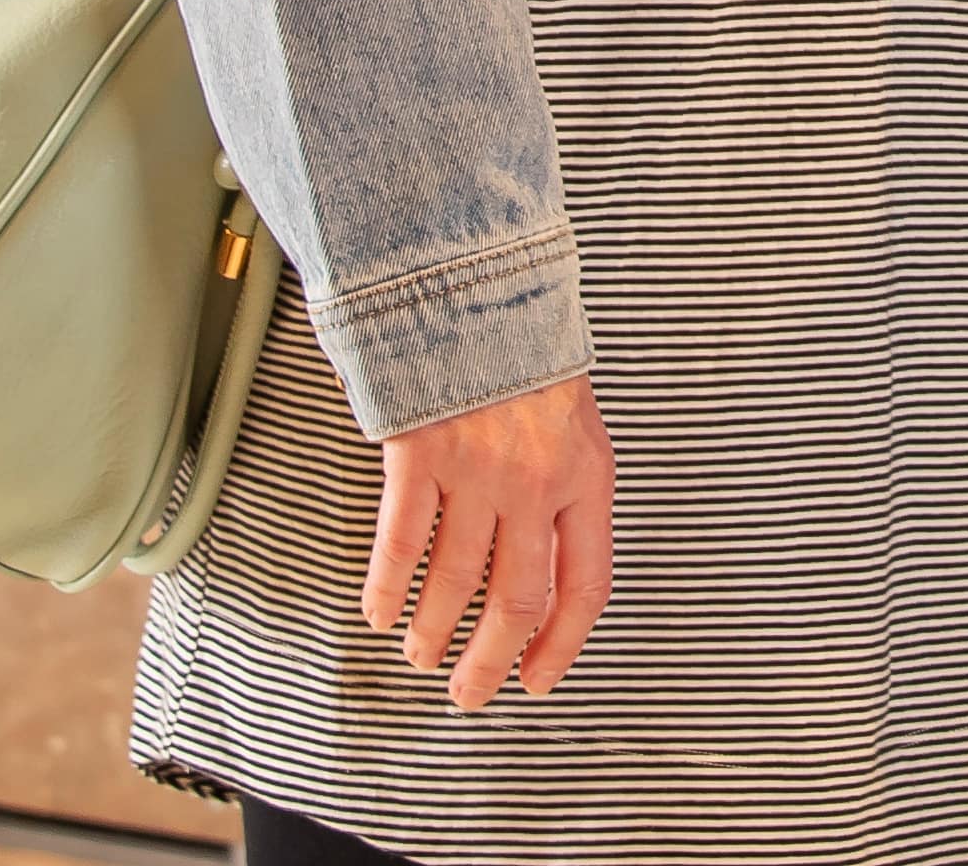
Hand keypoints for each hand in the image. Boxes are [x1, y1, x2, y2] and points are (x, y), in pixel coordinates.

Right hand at [364, 372, 613, 710]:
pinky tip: (380, 612)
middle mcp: (537, 481)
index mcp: (587, 472)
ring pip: (455, 582)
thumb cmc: (525, 342)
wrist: (478, 273)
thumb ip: (564, 478)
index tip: (539, 678)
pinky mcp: (421, 453)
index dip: (562, 642)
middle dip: (490, 660)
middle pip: (517, 599)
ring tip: (419, 654)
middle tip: (469, 693)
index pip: (586, 583)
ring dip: (433, 630)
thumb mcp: (573, 410)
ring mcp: (478, 469)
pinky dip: (388, 588)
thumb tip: (546, 553)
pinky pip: (402, 543)